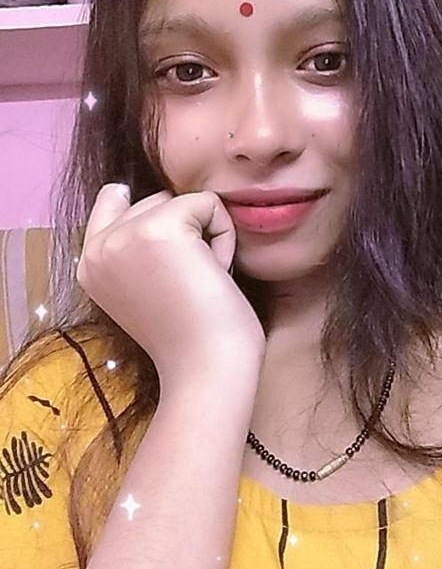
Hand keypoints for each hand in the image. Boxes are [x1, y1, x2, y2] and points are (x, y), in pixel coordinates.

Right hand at [76, 184, 265, 388]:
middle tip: (189, 281)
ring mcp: (125, 235)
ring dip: (205, 234)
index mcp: (89, 265)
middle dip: (184, 230)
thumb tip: (158, 200)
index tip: (168, 241)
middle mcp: (98, 247)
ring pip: (181, 200)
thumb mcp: (144, 287)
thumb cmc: (191, 337)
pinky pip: (208, 203)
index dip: (148, 209)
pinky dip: (225, 235)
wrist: (205, 369)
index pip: (111, 199)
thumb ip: (136, 249)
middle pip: (155, 199)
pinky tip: (217, 273)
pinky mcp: (160, 227)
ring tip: (201, 279)